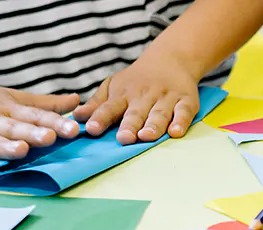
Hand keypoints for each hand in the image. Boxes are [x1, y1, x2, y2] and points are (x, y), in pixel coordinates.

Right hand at [0, 81, 80, 162]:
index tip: (74, 130)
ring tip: (20, 151)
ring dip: (2, 145)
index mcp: (7, 108)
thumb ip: (44, 105)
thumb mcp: (12, 98)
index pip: (34, 116)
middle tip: (50, 138)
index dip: (54, 123)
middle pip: (12, 127)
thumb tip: (77, 101)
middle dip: (32, 133)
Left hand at [74, 60, 200, 144]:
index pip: (109, 107)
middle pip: (136, 113)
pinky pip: (184, 112)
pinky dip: (181, 122)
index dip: (100, 118)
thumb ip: (97, 104)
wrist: (170, 59)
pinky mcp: (186, 100)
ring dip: (153, 125)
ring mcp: (166, 98)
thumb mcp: (113, 86)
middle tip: (124, 138)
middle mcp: (144, 96)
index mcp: (123, 94)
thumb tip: (76, 117)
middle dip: (130, 125)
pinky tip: (176, 132)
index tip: (92, 129)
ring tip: (146, 136)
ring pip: (159, 113)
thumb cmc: (136, 80)